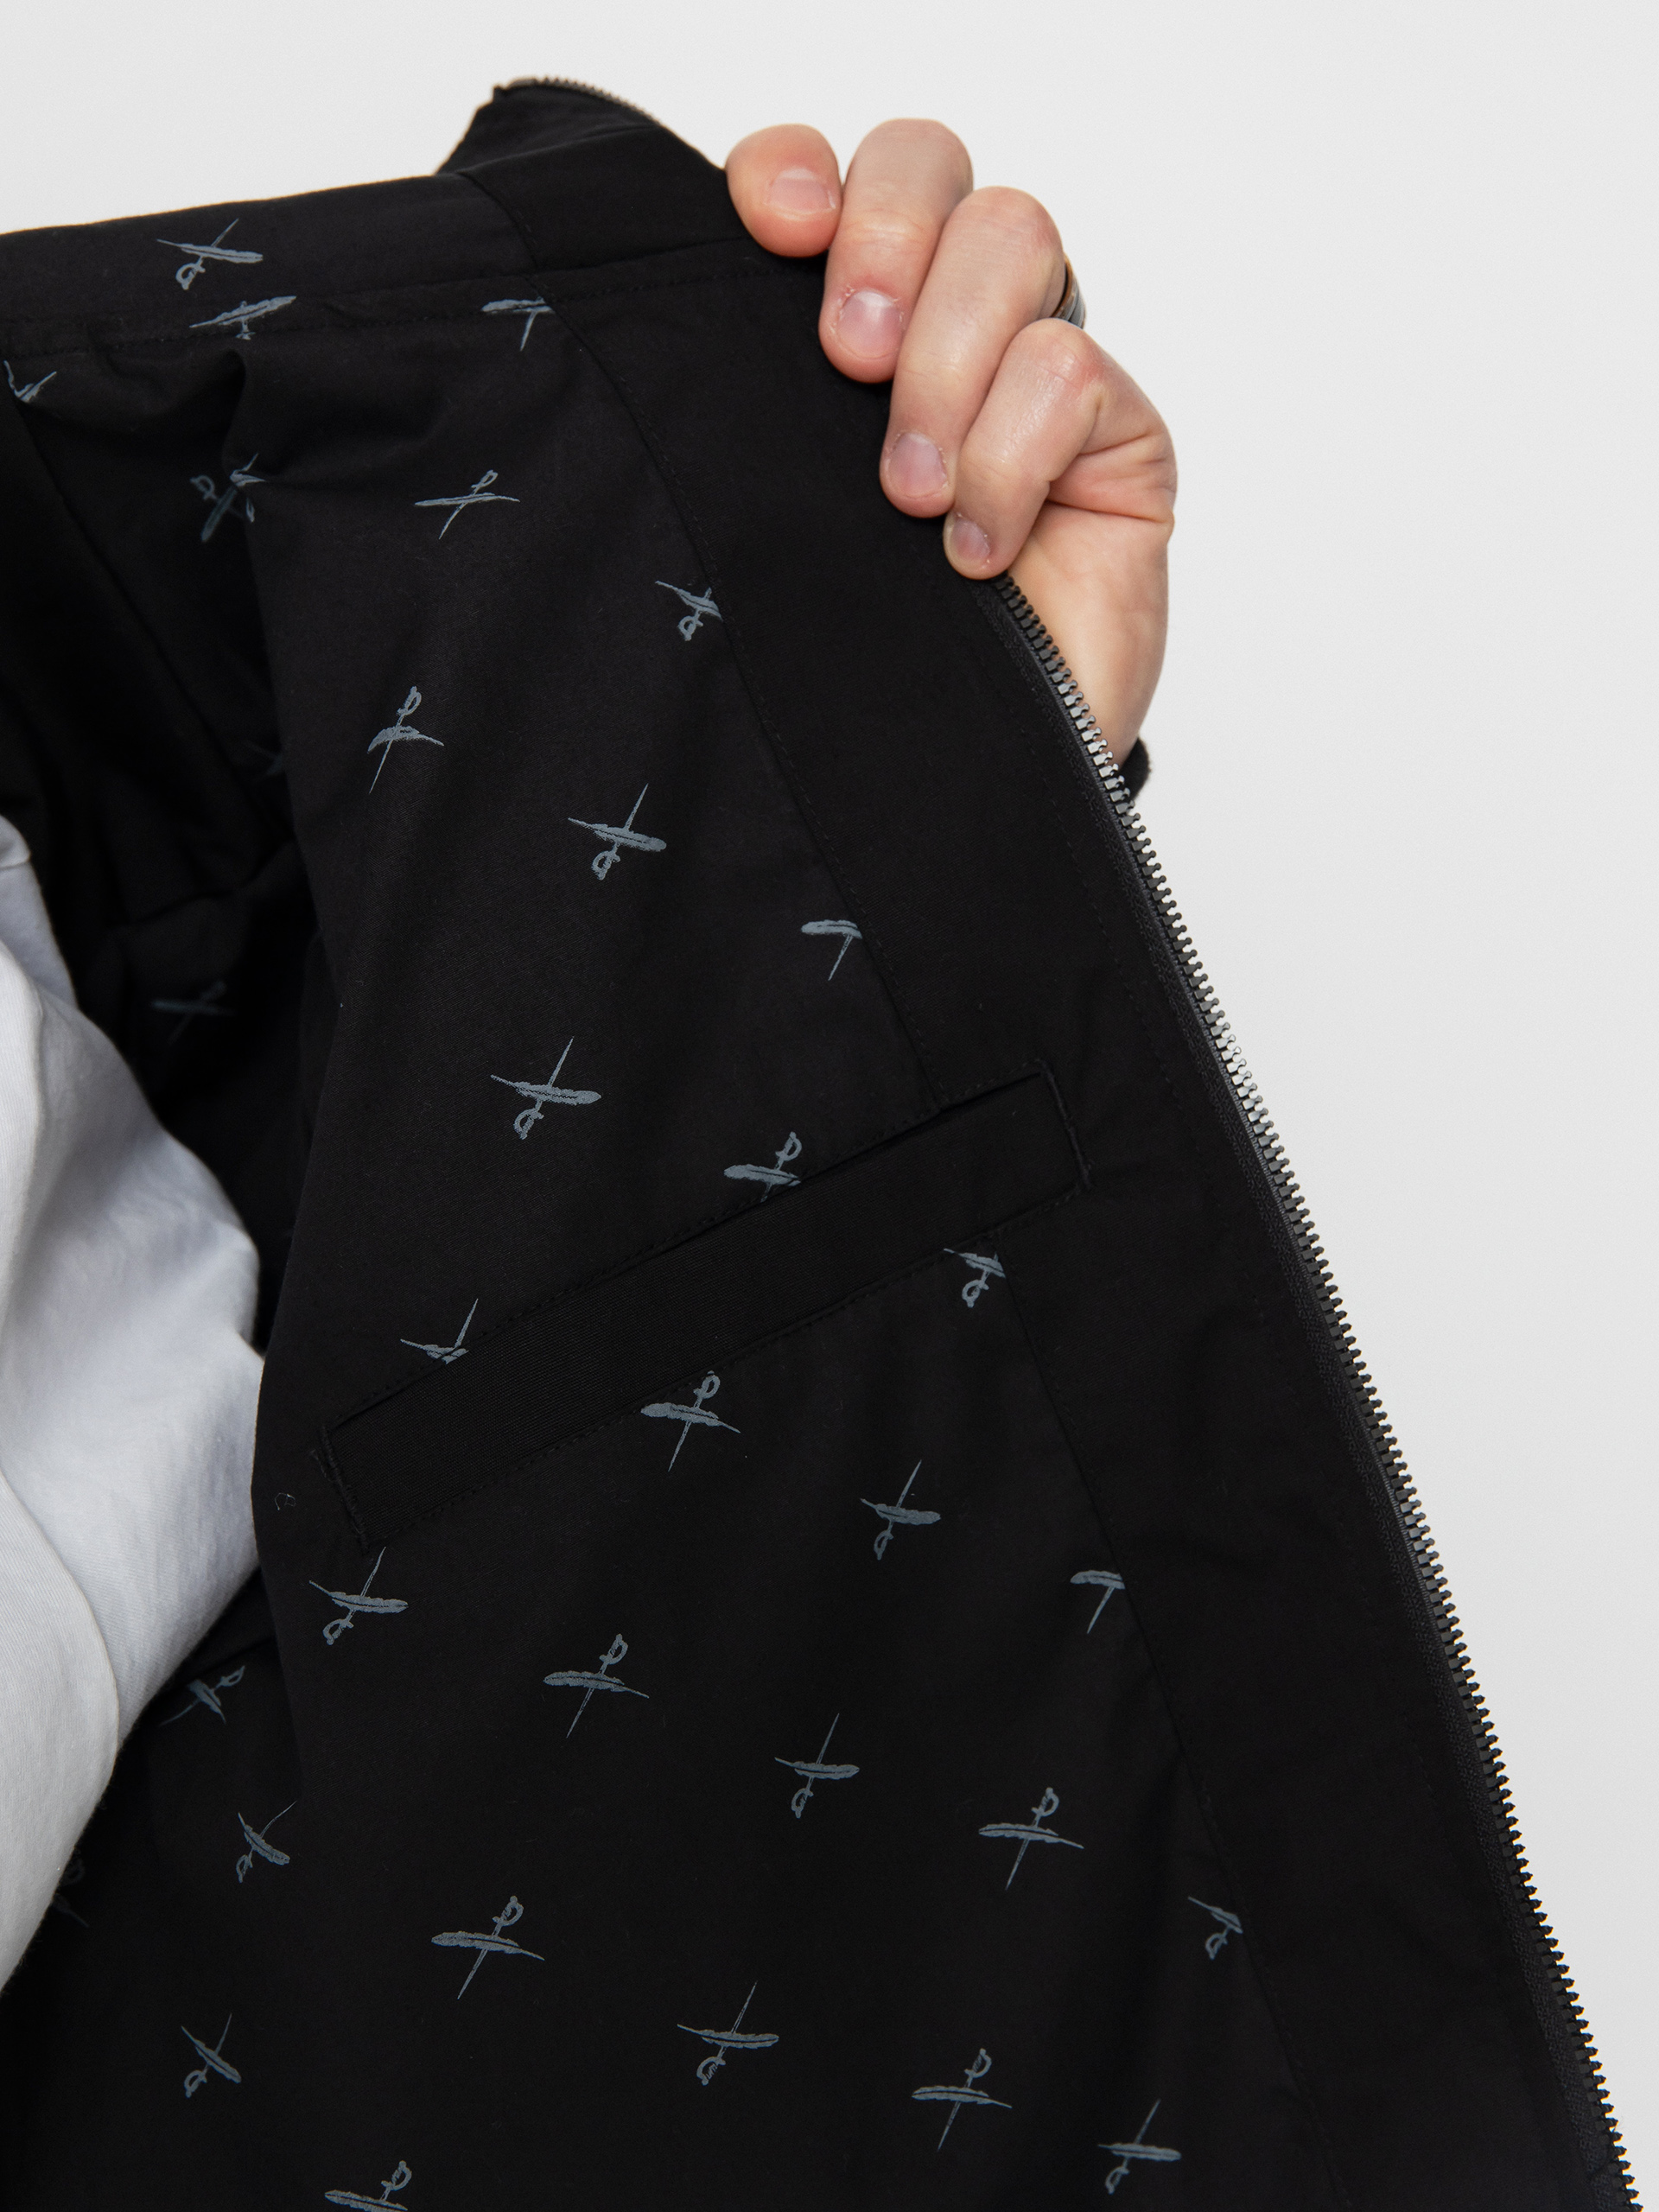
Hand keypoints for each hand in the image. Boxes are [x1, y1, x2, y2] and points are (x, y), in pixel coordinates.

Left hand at [726, 122, 1175, 764]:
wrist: (959, 780)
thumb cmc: (863, 653)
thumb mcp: (774, 518)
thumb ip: (746, 411)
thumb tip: (685, 324)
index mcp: (847, 323)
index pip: (826, 176)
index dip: (796, 170)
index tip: (769, 230)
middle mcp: (945, 322)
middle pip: (931, 165)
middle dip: (883, 240)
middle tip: (849, 363)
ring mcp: (1038, 369)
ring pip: (1013, 238)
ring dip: (947, 367)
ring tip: (907, 499)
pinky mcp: (1121, 434)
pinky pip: (1074, 371)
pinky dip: (1011, 461)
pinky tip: (977, 553)